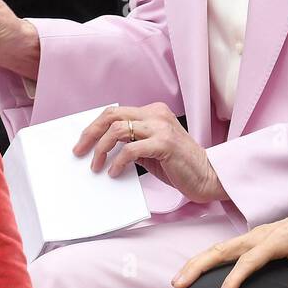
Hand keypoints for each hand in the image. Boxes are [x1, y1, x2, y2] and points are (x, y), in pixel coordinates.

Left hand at [74, 103, 225, 203]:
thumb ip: (132, 143)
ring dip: (101, 148)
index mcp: (153, 112)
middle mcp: (156, 114)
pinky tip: (114, 173)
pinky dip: (117, 162)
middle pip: (112, 115)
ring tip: (96, 166)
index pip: (115, 112)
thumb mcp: (150, 149)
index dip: (94, 126)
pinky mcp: (165, 143)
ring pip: (118, 129)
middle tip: (79, 151)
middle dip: (90, 133)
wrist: (207, 175)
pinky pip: (130, 149)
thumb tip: (103, 148)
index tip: (82, 143)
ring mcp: (161, 127)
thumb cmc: (179, 165)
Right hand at [170, 188, 287, 287]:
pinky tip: (199, 268)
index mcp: (277, 239)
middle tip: (179, 284)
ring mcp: (257, 233)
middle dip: (198, 266)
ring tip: (179, 279)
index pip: (249, 262)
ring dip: (199, 261)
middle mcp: (261, 234)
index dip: (233, 280)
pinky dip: (209, 257)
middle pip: (222, 249)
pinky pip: (227, 246)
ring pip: (220, 246)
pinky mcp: (256, 236)